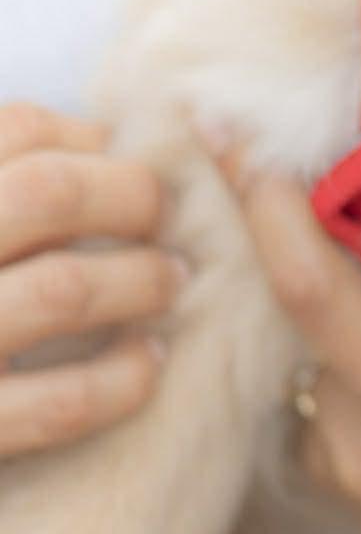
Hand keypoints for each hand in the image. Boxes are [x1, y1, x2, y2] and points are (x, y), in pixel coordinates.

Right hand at [0, 101, 179, 458]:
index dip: (94, 139)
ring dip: (139, 281)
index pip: (19, 131)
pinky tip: (149, 362)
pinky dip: (121, 378)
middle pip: (48, 193)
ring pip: (63, 289)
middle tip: (166, 218)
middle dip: (132, 198)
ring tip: (171, 281)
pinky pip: (58, 403)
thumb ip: (16, 187)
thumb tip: (116, 141)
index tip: (129, 163)